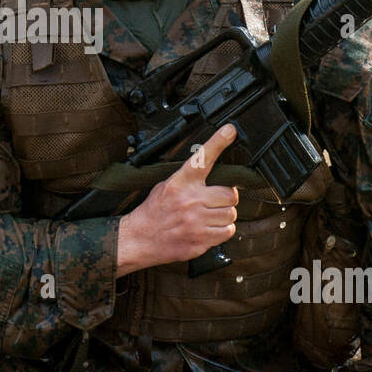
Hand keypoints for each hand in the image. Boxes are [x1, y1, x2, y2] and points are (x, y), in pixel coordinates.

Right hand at [116, 124, 239, 277]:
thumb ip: (188, 179)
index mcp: (181, 183)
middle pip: (230, 194)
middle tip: (215, 201)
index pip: (203, 158)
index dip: (218, 142)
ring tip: (209, 217)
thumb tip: (211, 170)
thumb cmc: (153, 212)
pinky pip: (227, 232)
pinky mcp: (201, 240)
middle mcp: (191, 200)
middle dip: (226, 198)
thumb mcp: (165, 186)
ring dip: (224, 216)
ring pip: (231, 215)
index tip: (229, 130)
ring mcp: (197, 222)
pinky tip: (209, 229)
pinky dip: (222, 231)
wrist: (139, 239)